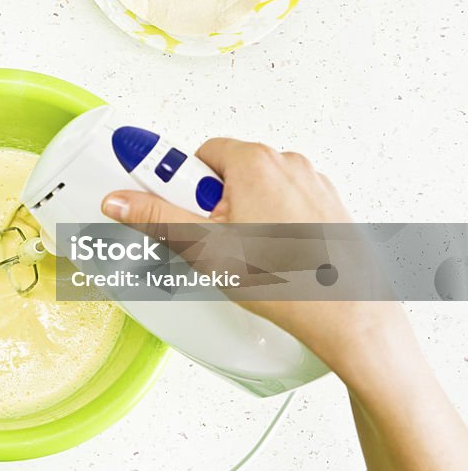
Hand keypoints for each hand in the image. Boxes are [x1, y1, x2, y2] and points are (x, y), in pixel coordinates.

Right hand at [102, 138, 467, 470]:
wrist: (351, 317)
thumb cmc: (289, 282)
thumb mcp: (204, 248)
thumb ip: (156, 217)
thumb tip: (120, 200)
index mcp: (255, 162)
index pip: (197, 153)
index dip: (178, 184)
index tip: (167, 204)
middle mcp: (288, 164)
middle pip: (225, 172)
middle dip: (209, 204)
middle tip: (208, 241)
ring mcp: (313, 186)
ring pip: (255, 192)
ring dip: (239, 217)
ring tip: (240, 257)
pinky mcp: (328, 210)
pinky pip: (283, 207)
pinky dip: (270, 227)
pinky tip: (269, 261)